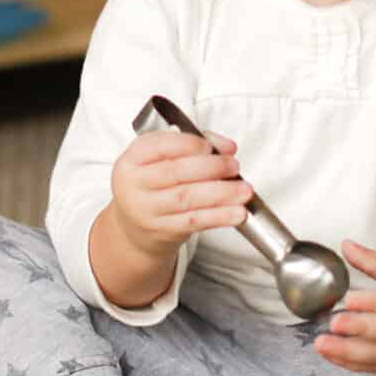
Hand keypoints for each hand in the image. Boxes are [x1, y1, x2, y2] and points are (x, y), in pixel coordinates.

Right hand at [107, 128, 251, 256]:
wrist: (134, 225)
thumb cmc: (153, 184)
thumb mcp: (162, 159)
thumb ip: (193, 145)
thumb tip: (226, 147)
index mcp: (132, 160)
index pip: (160, 146)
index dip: (189, 144)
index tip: (210, 146)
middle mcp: (136, 185)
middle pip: (176, 172)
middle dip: (212, 167)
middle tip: (233, 166)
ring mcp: (148, 210)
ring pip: (188, 198)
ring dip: (222, 193)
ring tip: (243, 189)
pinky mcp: (163, 230)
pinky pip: (195, 221)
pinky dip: (220, 216)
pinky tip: (236, 212)